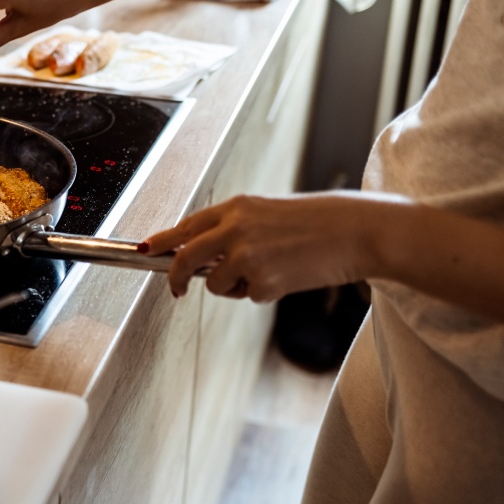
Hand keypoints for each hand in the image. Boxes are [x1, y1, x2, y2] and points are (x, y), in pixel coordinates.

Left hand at [142, 192, 397, 301]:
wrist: (357, 232)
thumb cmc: (318, 222)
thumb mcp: (268, 214)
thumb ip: (234, 229)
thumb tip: (202, 255)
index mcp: (237, 207)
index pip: (187, 225)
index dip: (163, 241)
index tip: (145, 250)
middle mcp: (235, 228)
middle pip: (185, 257)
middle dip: (175, 276)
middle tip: (176, 288)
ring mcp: (247, 256)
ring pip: (216, 284)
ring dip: (234, 286)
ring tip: (270, 270)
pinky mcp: (263, 281)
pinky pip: (248, 296)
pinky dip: (263, 293)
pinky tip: (288, 276)